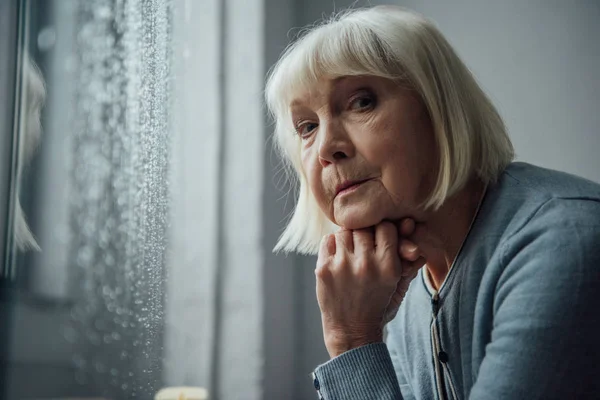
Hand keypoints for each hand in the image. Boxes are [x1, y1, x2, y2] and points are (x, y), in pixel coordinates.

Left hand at [315, 219, 423, 357]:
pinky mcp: (324, 269)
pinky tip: (339, 257)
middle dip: (366, 233)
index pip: (386, 227)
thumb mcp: (400, 285)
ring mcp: (342, 266)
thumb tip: (410, 224)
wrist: (352, 331)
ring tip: (352, 251)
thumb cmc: (379, 305)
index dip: (384, 231)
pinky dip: (334, 244)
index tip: (382, 239)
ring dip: (349, 238)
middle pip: (365, 226)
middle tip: (366, 244)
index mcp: (388, 266)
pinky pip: (328, 239)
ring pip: (345, 230)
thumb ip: (407, 257)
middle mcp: (365, 264)